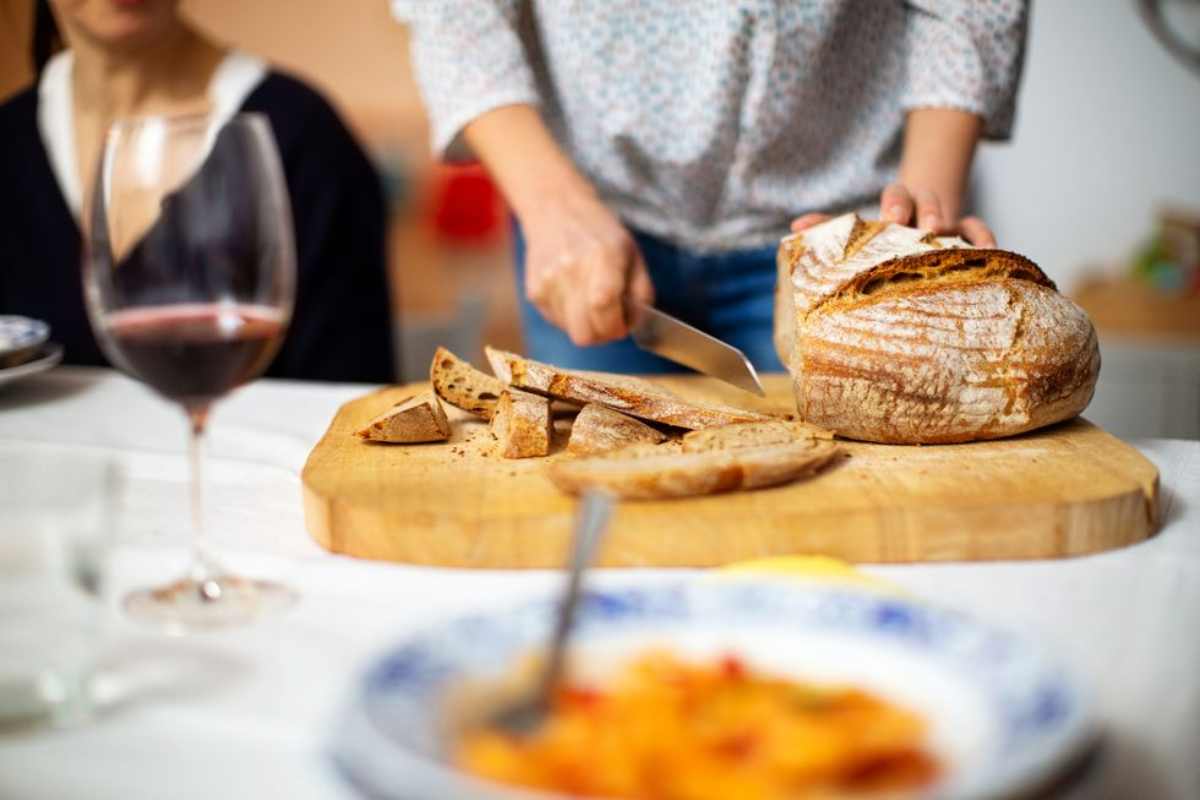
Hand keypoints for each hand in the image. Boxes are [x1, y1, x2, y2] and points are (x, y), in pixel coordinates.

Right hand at [521, 189, 654, 345]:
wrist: (556, 211)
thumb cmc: (601, 234)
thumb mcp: (633, 254)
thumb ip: (641, 293)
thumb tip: (632, 326)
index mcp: (602, 257)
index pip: (604, 307)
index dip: (616, 327)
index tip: (622, 324)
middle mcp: (571, 269)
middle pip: (584, 334)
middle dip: (601, 335)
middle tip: (608, 321)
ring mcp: (548, 282)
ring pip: (571, 331)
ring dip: (585, 324)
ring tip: (589, 298)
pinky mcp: (534, 292)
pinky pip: (557, 322)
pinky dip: (569, 316)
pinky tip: (573, 293)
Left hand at [790, 183, 995, 246]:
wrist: (923, 234)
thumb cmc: (884, 241)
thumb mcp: (859, 233)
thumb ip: (829, 228)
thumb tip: (794, 226)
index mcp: (897, 209)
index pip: (895, 196)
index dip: (894, 203)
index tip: (890, 217)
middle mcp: (925, 212)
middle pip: (926, 201)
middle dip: (921, 210)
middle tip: (916, 225)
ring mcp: (950, 226)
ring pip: (957, 218)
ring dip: (954, 227)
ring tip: (949, 240)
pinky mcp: (971, 240)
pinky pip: (983, 235)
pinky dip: (986, 240)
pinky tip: (989, 251)